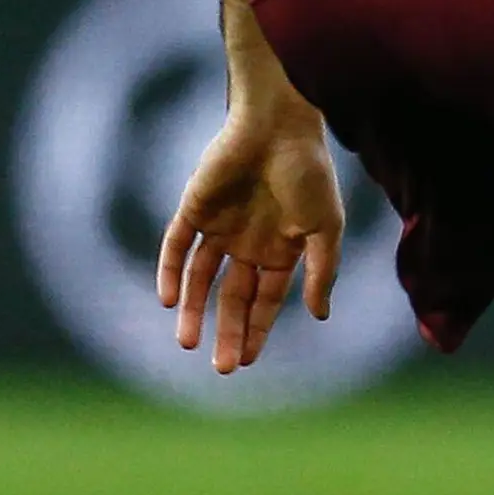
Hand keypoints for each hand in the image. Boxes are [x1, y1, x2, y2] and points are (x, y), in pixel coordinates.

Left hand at [156, 108, 344, 376]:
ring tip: (186, 342)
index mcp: (281, 249)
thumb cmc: (310, 174)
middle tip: (222, 367)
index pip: (264, 300)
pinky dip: (169, 273)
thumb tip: (320, 316)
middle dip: (227, 332)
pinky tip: (167, 299)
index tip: (246, 361)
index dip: (256, 330)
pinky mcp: (193, 210)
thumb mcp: (326, 228)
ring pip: (198, 279)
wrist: (278, 127)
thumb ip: (322, 271)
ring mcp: (218, 227)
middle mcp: (248, 243)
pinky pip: (175, 247)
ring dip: (192, 310)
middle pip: (232, 297)